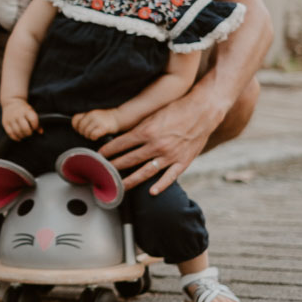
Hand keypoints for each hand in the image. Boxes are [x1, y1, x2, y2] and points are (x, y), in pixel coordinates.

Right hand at [1, 99, 39, 140]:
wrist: (11, 102)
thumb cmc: (24, 109)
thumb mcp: (31, 111)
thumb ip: (37, 121)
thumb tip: (41, 132)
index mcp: (26, 111)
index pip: (33, 120)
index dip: (35, 126)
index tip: (34, 127)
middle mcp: (18, 114)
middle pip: (25, 128)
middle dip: (29, 133)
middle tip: (29, 132)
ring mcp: (11, 119)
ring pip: (17, 132)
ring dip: (22, 136)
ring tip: (24, 134)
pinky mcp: (5, 123)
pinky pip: (10, 133)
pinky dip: (15, 137)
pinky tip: (19, 137)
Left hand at [73, 109, 120, 139]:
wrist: (119, 117)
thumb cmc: (105, 119)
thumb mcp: (94, 116)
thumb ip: (85, 120)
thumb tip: (76, 128)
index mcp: (89, 113)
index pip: (75, 120)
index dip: (76, 127)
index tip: (80, 130)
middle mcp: (92, 115)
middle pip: (80, 128)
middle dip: (83, 133)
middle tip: (89, 134)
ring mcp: (98, 121)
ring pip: (86, 132)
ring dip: (89, 136)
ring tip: (94, 135)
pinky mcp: (104, 127)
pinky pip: (93, 135)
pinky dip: (94, 138)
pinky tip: (97, 137)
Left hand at [99, 95, 222, 194]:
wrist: (203, 111)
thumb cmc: (176, 109)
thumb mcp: (153, 115)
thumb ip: (139, 129)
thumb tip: (122, 140)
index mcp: (146, 131)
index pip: (120, 144)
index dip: (107, 152)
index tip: (98, 158)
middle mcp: (156, 145)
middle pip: (129, 160)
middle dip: (113, 168)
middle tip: (102, 175)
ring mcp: (170, 155)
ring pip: (145, 172)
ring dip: (130, 181)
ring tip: (119, 187)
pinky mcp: (183, 161)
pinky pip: (169, 177)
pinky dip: (160, 185)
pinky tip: (151, 192)